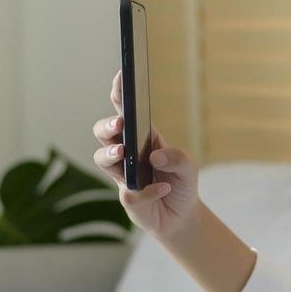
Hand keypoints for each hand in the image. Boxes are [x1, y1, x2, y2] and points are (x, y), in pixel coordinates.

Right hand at [93, 69, 200, 239]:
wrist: (182, 215)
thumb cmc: (180, 182)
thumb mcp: (188, 166)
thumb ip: (176, 158)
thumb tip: (155, 157)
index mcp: (142, 136)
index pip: (125, 110)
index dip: (120, 92)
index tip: (121, 76)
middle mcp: (126, 152)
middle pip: (103, 131)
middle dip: (107, 125)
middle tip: (119, 125)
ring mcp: (122, 175)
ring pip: (102, 159)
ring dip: (110, 153)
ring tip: (123, 152)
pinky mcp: (127, 198)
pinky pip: (130, 193)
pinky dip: (148, 191)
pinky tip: (162, 188)